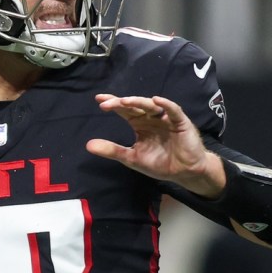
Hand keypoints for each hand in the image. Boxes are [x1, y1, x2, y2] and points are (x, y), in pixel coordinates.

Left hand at [86, 94, 225, 196]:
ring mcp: (166, 119)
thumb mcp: (132, 158)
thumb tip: (88, 145)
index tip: (98, 100)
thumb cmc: (160, 163)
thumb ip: (112, 150)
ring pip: (151, 106)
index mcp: (140, 124)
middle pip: (135, 106)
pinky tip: (156, 100)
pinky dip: (166, 105)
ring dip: (138, 102)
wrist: (183, 173)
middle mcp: (151, 118)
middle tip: (106, 103)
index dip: (113, 104)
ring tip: (125, 101)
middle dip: (121, 103)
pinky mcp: (180, 122)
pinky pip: (173, 111)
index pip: (124, 110)